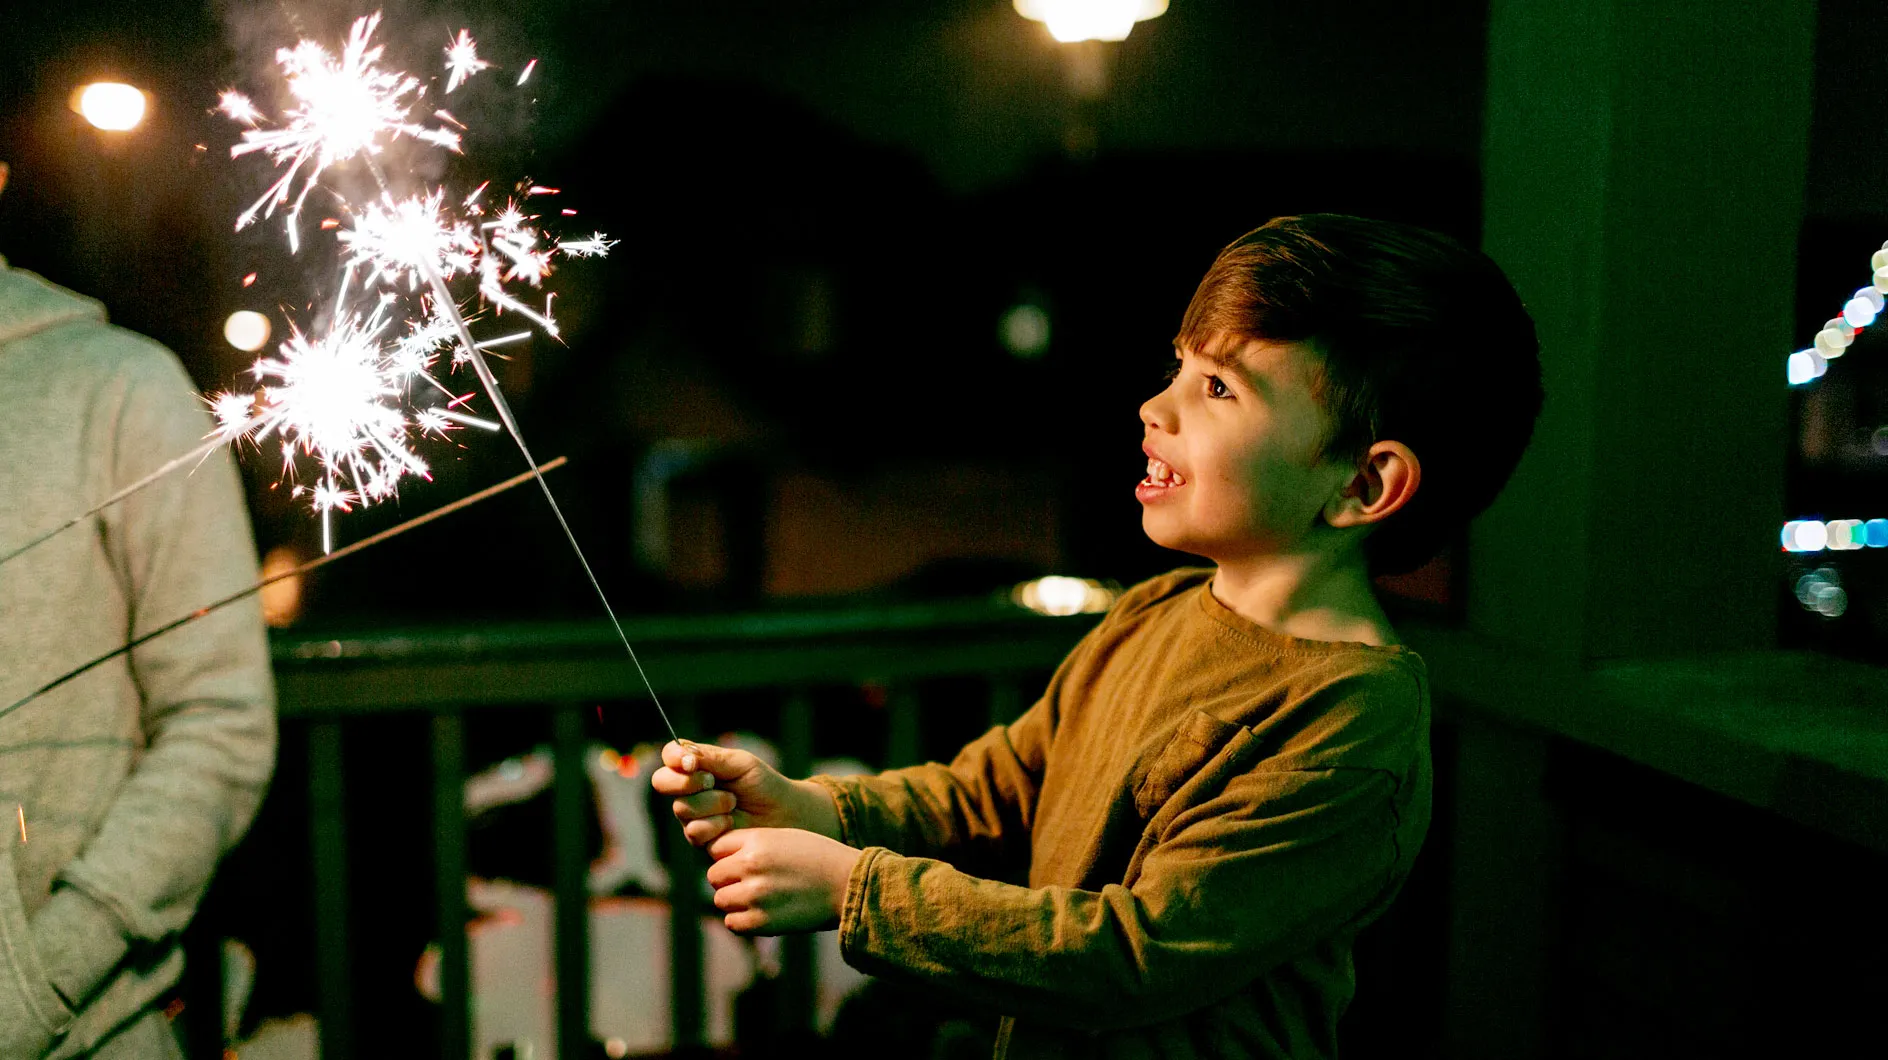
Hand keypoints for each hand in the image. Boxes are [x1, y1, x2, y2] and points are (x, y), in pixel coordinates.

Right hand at [651, 740, 841, 845]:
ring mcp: (692, 815)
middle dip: (686, 782)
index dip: (674, 758)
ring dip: (711, 803)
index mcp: (696, 767)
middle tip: (712, 781)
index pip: (670, 756)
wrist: (784, 814)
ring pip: (682, 807)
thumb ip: (711, 758)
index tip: (691, 762)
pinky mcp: (701, 839)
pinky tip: (732, 823)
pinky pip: (694, 830)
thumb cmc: (763, 784)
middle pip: (663, 781)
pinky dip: (716, 824)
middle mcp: (688, 790)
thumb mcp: (740, 763)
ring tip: (733, 803)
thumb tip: (684, 755)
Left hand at [705, 828, 861, 935]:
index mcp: (757, 840)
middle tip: (752, 885)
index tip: (743, 864)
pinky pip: (732, 923)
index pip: (716, 849)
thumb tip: (722, 861)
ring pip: (721, 900)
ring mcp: (754, 895)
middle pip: (714, 876)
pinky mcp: (761, 922)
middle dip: (728, 881)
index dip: (728, 857)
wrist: (848, 884)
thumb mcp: (784, 838)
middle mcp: (751, 865)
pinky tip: (763, 914)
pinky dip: (743, 921)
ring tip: (761, 900)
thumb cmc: (819, 859)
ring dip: (735, 902)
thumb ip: (752, 845)